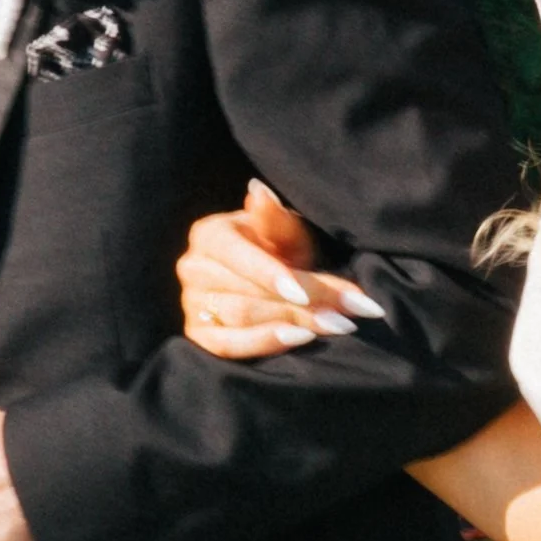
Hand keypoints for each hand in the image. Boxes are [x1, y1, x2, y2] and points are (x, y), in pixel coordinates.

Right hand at [177, 179, 386, 360]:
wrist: (266, 284)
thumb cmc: (278, 252)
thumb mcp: (284, 232)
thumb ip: (274, 219)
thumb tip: (260, 194)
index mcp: (209, 235)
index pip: (237, 256)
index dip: (270, 274)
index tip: (304, 293)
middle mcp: (193, 268)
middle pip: (249, 292)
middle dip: (303, 303)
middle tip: (347, 313)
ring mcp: (193, 305)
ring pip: (244, 318)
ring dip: (294, 323)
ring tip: (337, 325)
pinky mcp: (200, 337)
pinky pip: (230, 345)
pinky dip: (265, 343)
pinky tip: (300, 338)